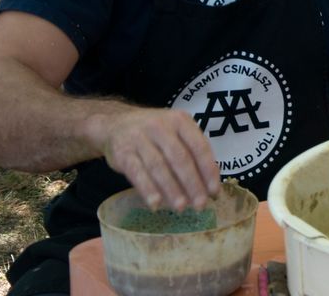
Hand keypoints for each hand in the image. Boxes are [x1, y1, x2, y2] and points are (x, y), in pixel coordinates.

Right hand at [96, 107, 219, 210]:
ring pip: (159, 167)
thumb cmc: (154, 133)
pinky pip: (137, 173)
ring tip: (180, 207)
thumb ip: (192, 152)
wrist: (114, 125)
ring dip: (172, 189)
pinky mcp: (123, 153)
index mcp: (180, 121)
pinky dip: (148, 190)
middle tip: (200, 204)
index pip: (199, 147)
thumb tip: (209, 186)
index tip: (214, 192)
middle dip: (192, 184)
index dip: (208, 171)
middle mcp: (160, 126)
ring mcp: (140, 139)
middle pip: (180, 158)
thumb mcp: (175, 131)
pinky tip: (156, 204)